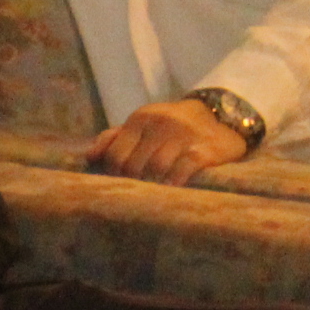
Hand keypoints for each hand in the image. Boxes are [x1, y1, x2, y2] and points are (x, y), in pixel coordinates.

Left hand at [88, 97, 250, 184]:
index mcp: (140, 119)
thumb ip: (114, 137)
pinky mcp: (203, 150)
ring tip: (151, 194)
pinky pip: (183, 169)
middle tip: (136, 192)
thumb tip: (90, 157)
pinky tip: (171, 190)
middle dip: (132, 181)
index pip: (115, 153)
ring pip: (156, 167)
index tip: (120, 183)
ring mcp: (182, 136)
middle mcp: (159, 125)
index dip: (114, 174)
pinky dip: (174, 182)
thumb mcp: (142, 124)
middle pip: (133, 164)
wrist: (219, 116)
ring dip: (152, 184)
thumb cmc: (171, 126)